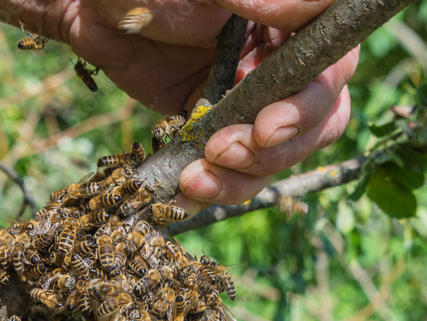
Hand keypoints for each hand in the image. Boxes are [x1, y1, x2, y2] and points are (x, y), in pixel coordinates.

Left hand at [18, 0, 358, 210]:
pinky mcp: (220, 127)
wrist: (92, 11)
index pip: (333, 68)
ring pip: (278, 154)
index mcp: (296, 18)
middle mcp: (287, 59)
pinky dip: (215, 189)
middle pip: (318, 121)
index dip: (309, 105)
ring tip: (196, 178)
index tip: (266, 127)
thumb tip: (308, 11)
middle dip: (273, 149)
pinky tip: (185, 195)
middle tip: (222, 151)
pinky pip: (234, 170)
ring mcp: (255, 97)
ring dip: (243, 177)